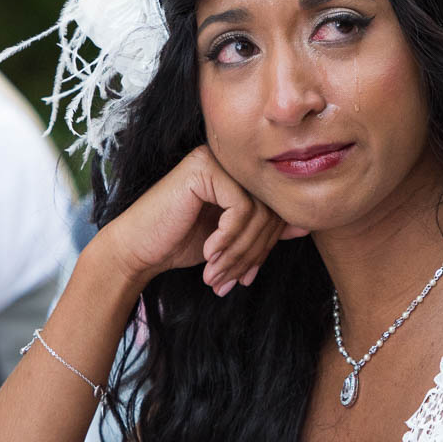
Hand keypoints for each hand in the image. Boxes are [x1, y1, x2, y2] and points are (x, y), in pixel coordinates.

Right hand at [97, 145, 305, 295]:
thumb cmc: (180, 244)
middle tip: (233, 281)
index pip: (274, 209)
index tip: (247, 277)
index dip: (266, 248)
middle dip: (252, 254)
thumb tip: (305, 226)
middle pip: (269, 211)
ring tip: (219, 275)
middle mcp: (230, 161)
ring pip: (257, 212)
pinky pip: (240, 208)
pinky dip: (228, 238)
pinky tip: (209, 254)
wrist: (137, 250)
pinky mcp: (204, 167)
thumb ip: (264, 230)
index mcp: (239, 175)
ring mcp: (216, 159)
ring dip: (239, 252)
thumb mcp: (232, 240)